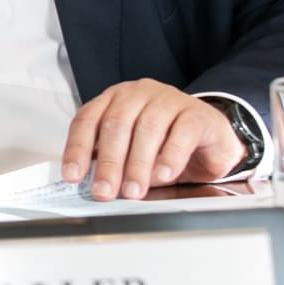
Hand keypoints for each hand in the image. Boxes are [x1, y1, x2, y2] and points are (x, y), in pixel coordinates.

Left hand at [60, 79, 244, 200]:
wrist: (211, 136)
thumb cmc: (166, 144)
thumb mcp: (132, 152)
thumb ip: (112, 163)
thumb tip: (94, 186)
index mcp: (115, 100)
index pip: (88, 119)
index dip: (77, 148)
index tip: (72, 175)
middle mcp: (138, 94)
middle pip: (116, 124)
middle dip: (108, 163)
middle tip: (105, 190)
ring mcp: (168, 99)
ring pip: (147, 128)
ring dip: (137, 164)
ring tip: (133, 190)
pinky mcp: (197, 113)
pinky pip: (181, 133)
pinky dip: (170, 156)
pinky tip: (164, 175)